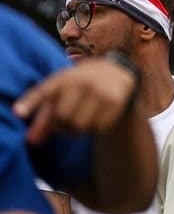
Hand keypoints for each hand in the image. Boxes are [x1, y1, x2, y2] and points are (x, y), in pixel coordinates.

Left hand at [14, 58, 137, 143]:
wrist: (116, 71)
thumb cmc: (79, 86)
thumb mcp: (61, 93)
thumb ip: (44, 117)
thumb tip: (32, 141)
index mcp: (64, 78)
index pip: (44, 91)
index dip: (30, 102)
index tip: (18, 112)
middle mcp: (83, 82)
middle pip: (63, 118)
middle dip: (62, 125)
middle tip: (66, 121)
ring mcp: (101, 91)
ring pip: (81, 126)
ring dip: (78, 129)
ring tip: (81, 119)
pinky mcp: (115, 101)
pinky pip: (98, 128)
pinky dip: (94, 129)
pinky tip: (96, 118)